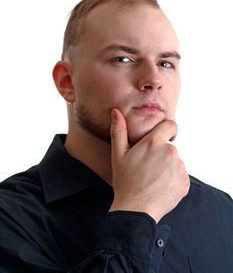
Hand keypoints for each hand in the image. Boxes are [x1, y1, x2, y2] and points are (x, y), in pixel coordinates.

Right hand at [109, 108, 189, 222]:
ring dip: (167, 168)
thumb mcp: (118, 155)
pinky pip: (180, 176)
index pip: (171, 125)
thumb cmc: (125, 182)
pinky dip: (173, 181)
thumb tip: (116, 111)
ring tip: (152, 179)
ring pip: (175, 162)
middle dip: (161, 154)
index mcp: (155, 142)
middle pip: (170, 147)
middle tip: (148, 168)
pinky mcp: (185, 182)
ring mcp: (180, 168)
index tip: (161, 138)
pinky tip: (160, 187)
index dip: (167, 130)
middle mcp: (171, 152)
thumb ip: (119, 130)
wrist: (135, 209)